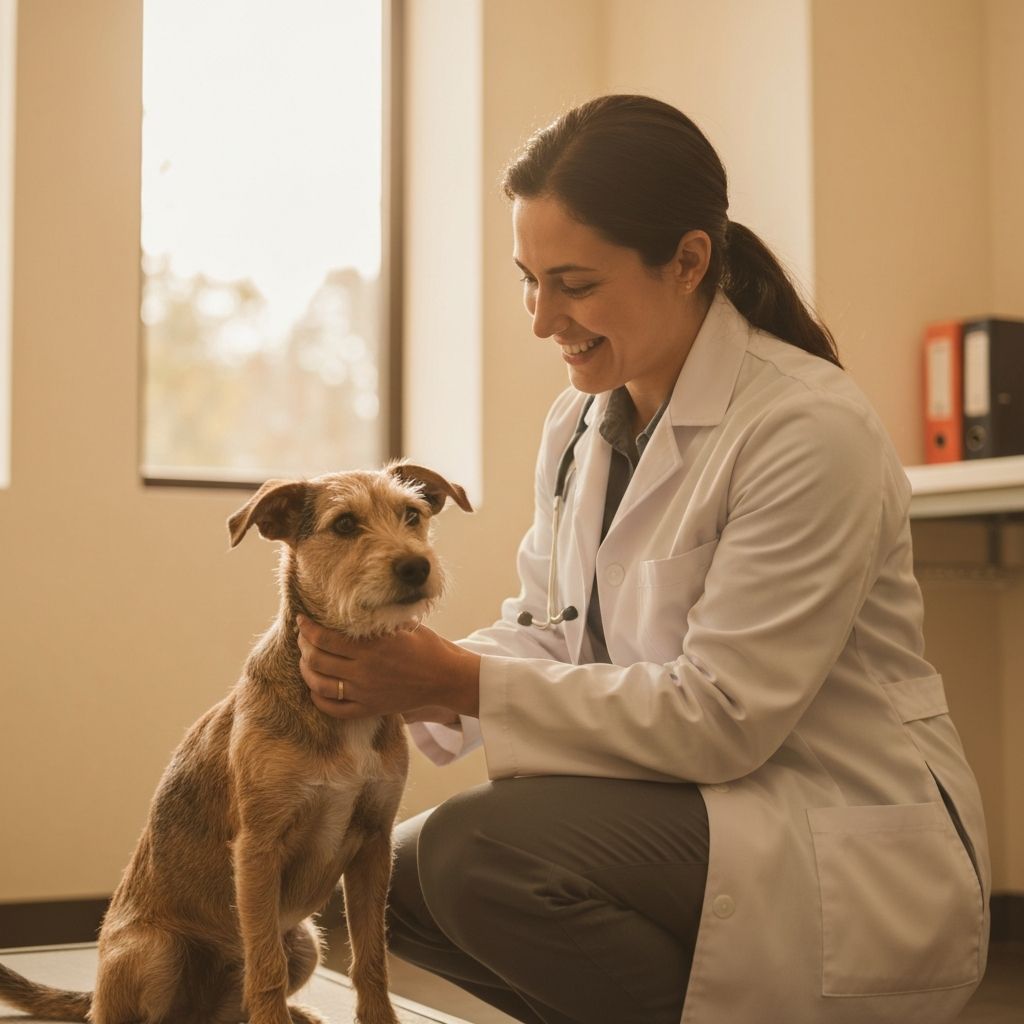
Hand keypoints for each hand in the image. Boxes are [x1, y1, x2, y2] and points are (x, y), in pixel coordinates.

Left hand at [296, 616, 480, 720]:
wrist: (446, 679)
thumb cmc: (427, 647)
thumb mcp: (403, 626)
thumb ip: (377, 621)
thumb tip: (354, 610)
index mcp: (371, 647)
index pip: (325, 637)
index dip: (307, 628)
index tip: (301, 621)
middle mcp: (364, 671)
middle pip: (316, 659)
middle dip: (303, 646)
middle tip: (303, 638)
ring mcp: (364, 693)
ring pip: (319, 684)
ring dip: (306, 671)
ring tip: (306, 661)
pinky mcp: (369, 709)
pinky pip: (333, 709)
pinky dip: (319, 698)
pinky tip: (316, 688)